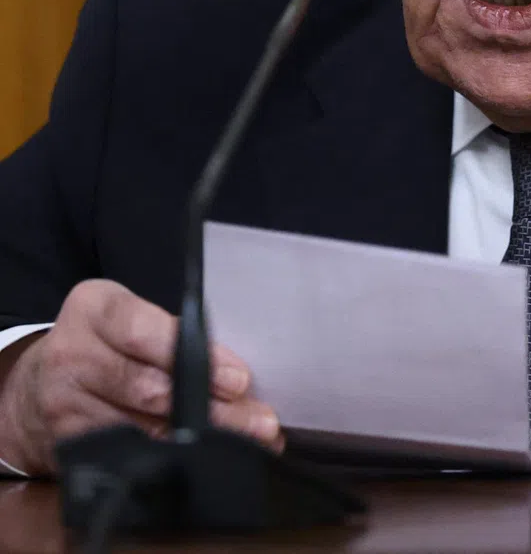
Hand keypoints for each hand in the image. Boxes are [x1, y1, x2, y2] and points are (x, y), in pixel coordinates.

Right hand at [0, 279, 281, 474]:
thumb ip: (176, 335)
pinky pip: (127, 454)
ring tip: (246, 442)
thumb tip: (239, 374)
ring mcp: (65, 404)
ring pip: (142, 427)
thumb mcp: (133, 318)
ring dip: (199, 438)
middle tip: (257, 419)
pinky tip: (203, 459)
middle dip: (211, 407)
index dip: (193, 356)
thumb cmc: (107, 342)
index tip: (239, 378)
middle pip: (149, 386)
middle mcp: (73, 354)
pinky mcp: (67, 444)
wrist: (36, 386)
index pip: (144, 330)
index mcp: (96, 308)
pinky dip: (170, 458)